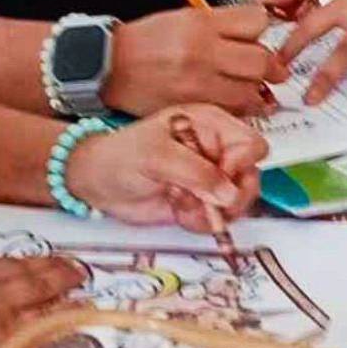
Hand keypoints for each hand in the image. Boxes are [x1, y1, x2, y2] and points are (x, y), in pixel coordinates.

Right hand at [0, 256, 84, 347]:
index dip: (18, 264)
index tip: (32, 263)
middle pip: (28, 277)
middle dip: (53, 271)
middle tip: (73, 269)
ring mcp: (4, 320)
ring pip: (43, 302)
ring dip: (65, 296)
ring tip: (83, 294)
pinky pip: (45, 335)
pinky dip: (62, 329)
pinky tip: (75, 327)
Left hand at [66, 105, 266, 232]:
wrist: (95, 183)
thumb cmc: (121, 156)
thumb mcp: (157, 157)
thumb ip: (196, 173)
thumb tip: (229, 194)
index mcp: (211, 125)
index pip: (251, 143)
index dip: (241, 164)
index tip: (219, 177)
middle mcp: (216, 150)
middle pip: (251, 175)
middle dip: (231, 195)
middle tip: (206, 202)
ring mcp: (210, 178)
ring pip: (239, 201)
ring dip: (214, 211)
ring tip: (183, 203)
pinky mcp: (201, 202)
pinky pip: (219, 219)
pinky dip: (201, 222)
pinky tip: (178, 211)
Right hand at [107, 6, 283, 116]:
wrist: (110, 68)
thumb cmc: (144, 42)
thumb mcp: (184, 17)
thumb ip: (222, 24)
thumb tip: (256, 29)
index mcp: (201, 24)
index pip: (255, 22)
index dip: (265, 29)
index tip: (265, 36)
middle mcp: (202, 53)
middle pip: (260, 60)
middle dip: (272, 66)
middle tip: (275, 71)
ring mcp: (198, 84)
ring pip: (250, 92)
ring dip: (259, 92)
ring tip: (258, 91)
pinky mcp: (192, 109)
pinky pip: (230, 112)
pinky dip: (240, 111)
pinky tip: (239, 106)